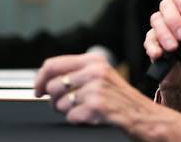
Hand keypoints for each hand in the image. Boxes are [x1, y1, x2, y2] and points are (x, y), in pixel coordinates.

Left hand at [35, 54, 180, 140]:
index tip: (37, 89)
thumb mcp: (101, 75)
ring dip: (67, 111)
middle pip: (53, 85)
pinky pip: (71, 117)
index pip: (53, 64)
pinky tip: (90, 117)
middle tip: (66, 104)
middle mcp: (94, 71)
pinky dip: (77, 120)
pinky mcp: (96, 107)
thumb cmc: (120, 97)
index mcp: (93, 60)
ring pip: (59, 103)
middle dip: (54, 100)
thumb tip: (44, 79)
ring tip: (82, 109)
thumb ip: (77, 72)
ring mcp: (96, 89)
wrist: (143, 114)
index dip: (39, 78)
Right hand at [144, 0, 180, 108]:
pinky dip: (153, 46)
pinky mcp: (153, 44)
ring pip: (156, 20)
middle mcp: (174, 17)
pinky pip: (148, 39)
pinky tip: (160, 54)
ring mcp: (161, 29)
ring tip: (174, 48)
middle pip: (166, 4)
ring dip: (165, 33)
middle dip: (174, 19)